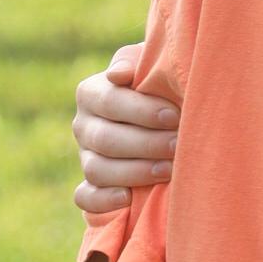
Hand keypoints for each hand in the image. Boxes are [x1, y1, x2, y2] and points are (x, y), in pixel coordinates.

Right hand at [74, 43, 176, 215]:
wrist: (170, 114)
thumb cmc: (162, 84)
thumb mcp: (149, 64)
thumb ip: (132, 61)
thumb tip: (117, 75)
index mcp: (91, 93)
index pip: (108, 102)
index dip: (142, 111)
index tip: (174, 116)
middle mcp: (83, 125)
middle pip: (105, 139)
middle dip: (146, 143)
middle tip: (179, 144)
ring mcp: (86, 157)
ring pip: (97, 170)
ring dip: (135, 172)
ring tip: (169, 169)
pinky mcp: (92, 185)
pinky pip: (85, 197)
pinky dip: (103, 200)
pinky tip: (128, 198)